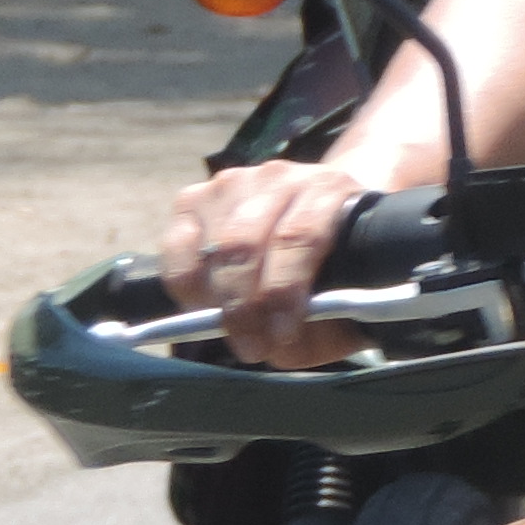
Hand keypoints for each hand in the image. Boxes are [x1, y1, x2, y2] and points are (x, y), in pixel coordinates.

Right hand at [163, 157, 387, 369]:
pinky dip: (185, 284)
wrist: (319, 221)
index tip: (282, 336)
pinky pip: (177, 246)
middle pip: (246, 242)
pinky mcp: (194, 198)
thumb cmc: (336, 266)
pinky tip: (203, 307)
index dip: (284, 289)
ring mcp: (233, 183)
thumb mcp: (347, 295)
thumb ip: (326, 322)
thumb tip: (284, 348)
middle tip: (252, 348)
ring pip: (212, 246)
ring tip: (232, 333)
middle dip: (245, 305)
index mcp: (329, 190)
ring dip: (217, 300)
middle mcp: (279, 177)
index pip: (298, 235)